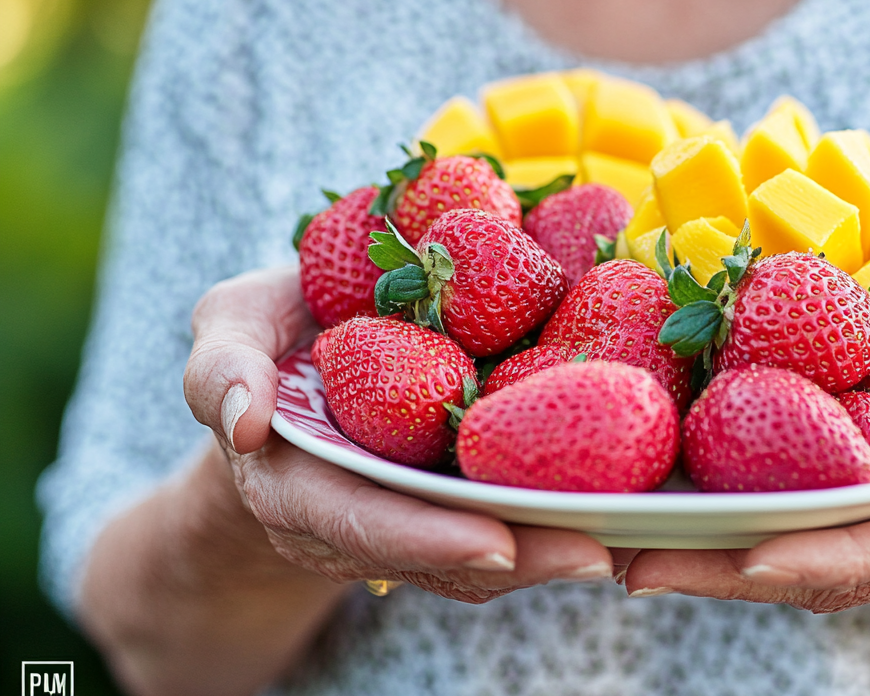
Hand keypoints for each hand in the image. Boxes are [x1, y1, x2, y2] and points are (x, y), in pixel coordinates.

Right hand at [183, 266, 612, 602]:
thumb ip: (220, 367)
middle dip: (519, 559)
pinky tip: (622, 501)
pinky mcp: (458, 490)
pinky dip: (558, 511)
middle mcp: (365, 516)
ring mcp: (416, 510)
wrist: (298, 366)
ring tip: (629, 536)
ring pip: (487, 549)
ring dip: (555, 547)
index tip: (495, 544)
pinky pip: (507, 509)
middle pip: (443, 555)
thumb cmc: (266, 344)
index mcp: (302, 486)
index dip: (424, 540)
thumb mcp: (228, 330)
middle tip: (597, 551)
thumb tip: (245, 419)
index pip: (361, 523)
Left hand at [619, 295, 869, 610]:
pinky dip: (716, 535)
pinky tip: (648, 517)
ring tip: (618, 547)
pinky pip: (780, 533)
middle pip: (831, 573)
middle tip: (639, 564)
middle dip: (736, 576)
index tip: (762, 558)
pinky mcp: (844, 519)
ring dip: (707, 566)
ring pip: (792, 566)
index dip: (843, 558)